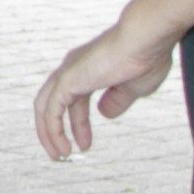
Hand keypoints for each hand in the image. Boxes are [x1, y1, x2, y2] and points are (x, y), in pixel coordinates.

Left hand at [33, 17, 178, 159]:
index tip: (85, 144)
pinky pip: (51, 110)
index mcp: (89, 69)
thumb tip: (104, 114)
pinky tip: (63, 147)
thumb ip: (117, 101)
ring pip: (46, 107)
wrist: (147, 38)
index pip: (74, 101)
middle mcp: (74, 68)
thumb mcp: (134, 88)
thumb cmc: (147, 57)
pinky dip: (52, 130)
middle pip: (53, 103)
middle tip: (64, 153)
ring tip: (60, 156)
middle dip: (55, 130)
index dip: (78, 125)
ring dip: (49, 133)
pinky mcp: (67, 79)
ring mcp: (68, 72)